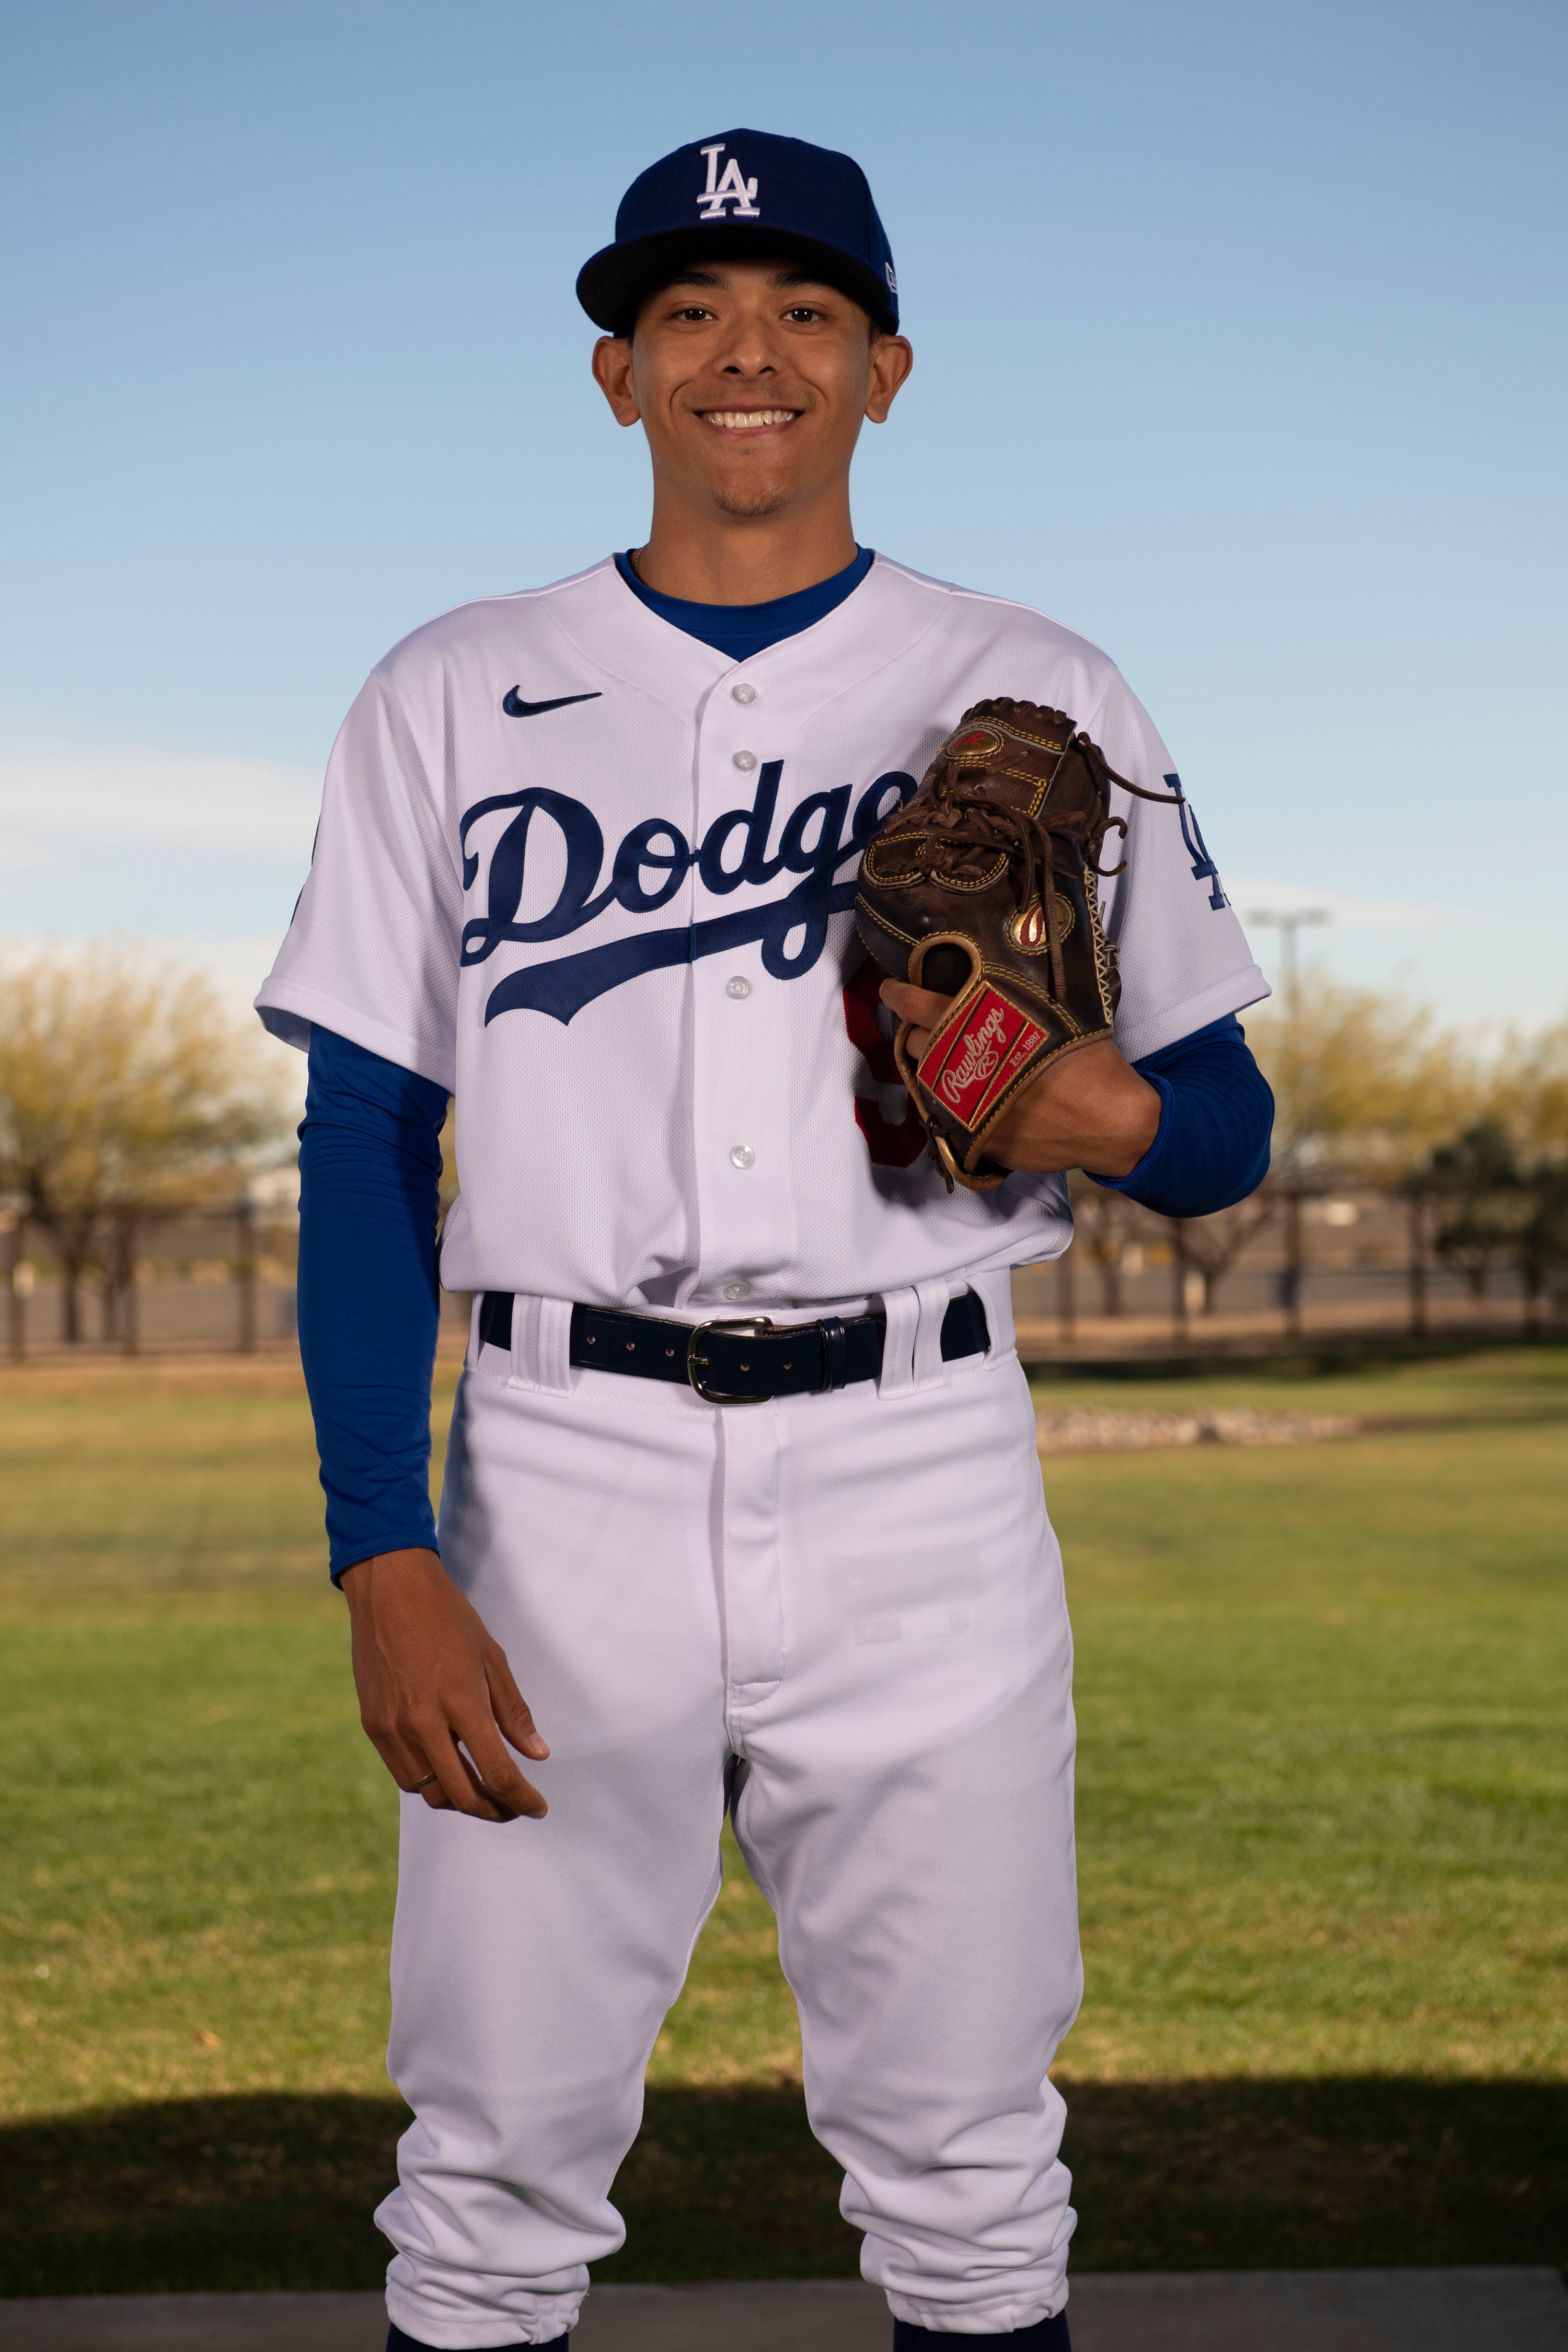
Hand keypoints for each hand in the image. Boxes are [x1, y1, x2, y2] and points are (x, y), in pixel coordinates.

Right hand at [340, 1547, 548, 1821]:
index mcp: (461, 1701)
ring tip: (485, 1792)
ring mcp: (393, 1727)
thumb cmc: (448, 1618)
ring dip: (462, 1801)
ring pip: (431, 1793)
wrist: (390, 1590)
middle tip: (514, 1807)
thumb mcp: (491, 1657)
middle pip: (463, 1795)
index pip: (497, 1773)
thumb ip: (513, 1711)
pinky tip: (450, 1769)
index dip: (522, 1798)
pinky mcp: (373, 1726)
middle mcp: (424, 1722)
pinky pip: (405, 1774)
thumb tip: (538, 1754)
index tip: (538, 1807)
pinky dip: (431, 1783)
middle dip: (496, 1811)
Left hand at [879, 978, 1161, 1178]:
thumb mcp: (1056, 1015)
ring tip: (936, 1056)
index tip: (889, 989)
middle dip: (911, 1031)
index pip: (922, 1006)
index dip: (900, 995)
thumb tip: (990, 987)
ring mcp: (966, 1104)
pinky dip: (941, 1098)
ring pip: (923, 1079)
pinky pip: (941, 1113)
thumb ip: (1016, 1002)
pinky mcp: (973, 1136)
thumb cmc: (1089, 1062)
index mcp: (985, 1028)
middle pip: (915, 1043)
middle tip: (916, 1023)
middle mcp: (966, 1065)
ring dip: (925, 1065)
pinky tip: (955, 1089)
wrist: (1108, 1121)